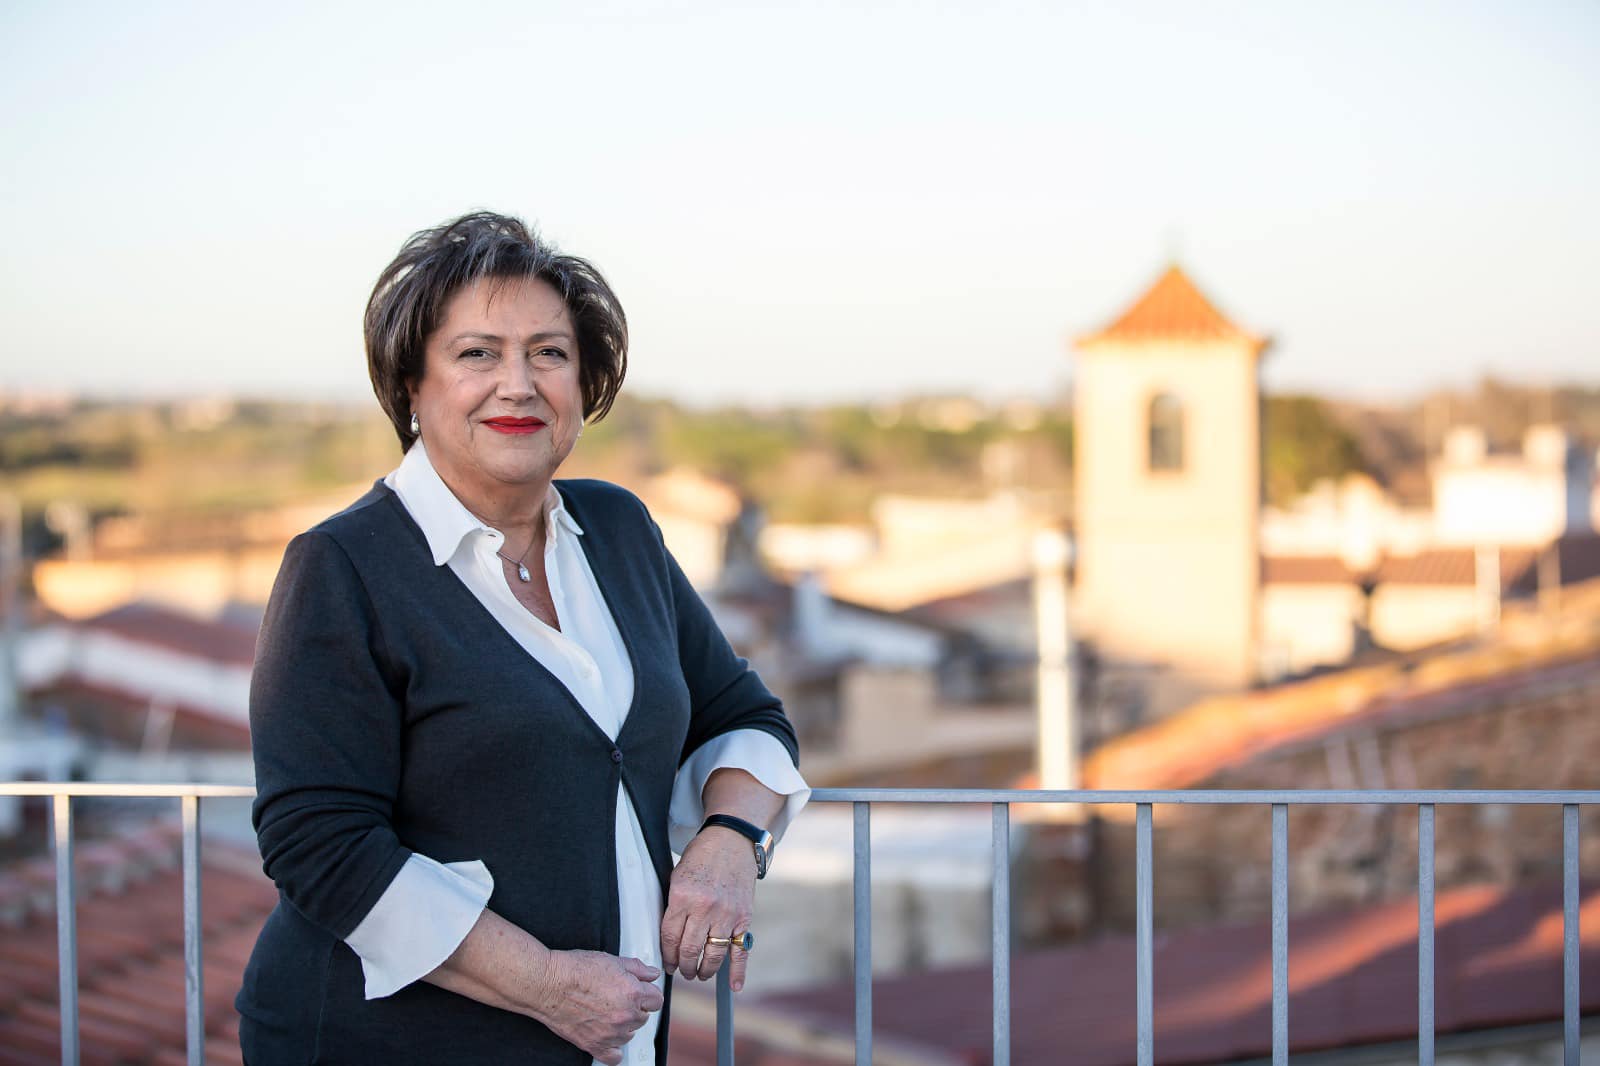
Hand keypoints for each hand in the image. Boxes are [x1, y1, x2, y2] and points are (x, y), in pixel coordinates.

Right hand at [533, 950, 662, 1065]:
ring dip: (624, 1026)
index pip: (657, 1000)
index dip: (648, 994)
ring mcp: (610, 1033)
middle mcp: (625, 1015)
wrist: (547, 984)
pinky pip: (614, 1057)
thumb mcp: (611, 960)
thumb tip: (652, 974)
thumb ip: (637, 969)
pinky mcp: (594, 1045)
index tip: (641, 992)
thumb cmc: (574, 970)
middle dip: (635, 1008)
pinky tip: (608, 1036)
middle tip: (618, 998)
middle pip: (644, 1018)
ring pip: (630, 1035)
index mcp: (632, 993)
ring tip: (607, 1012)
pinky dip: (613, 1048)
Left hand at [660, 828, 756, 989]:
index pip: (670, 937)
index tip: (666, 963)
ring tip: (699, 973)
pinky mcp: (743, 917)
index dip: (666, 955)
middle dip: (683, 966)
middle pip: (689, 950)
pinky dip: (738, 971)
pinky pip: (740, 950)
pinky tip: (734, 986)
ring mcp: (726, 914)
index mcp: (682, 897)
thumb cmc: (702, 857)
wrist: (731, 841)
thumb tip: (669, 938)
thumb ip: (674, 906)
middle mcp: (704, 908)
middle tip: (681, 971)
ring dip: (704, 970)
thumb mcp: (678, 877)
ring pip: (712, 954)